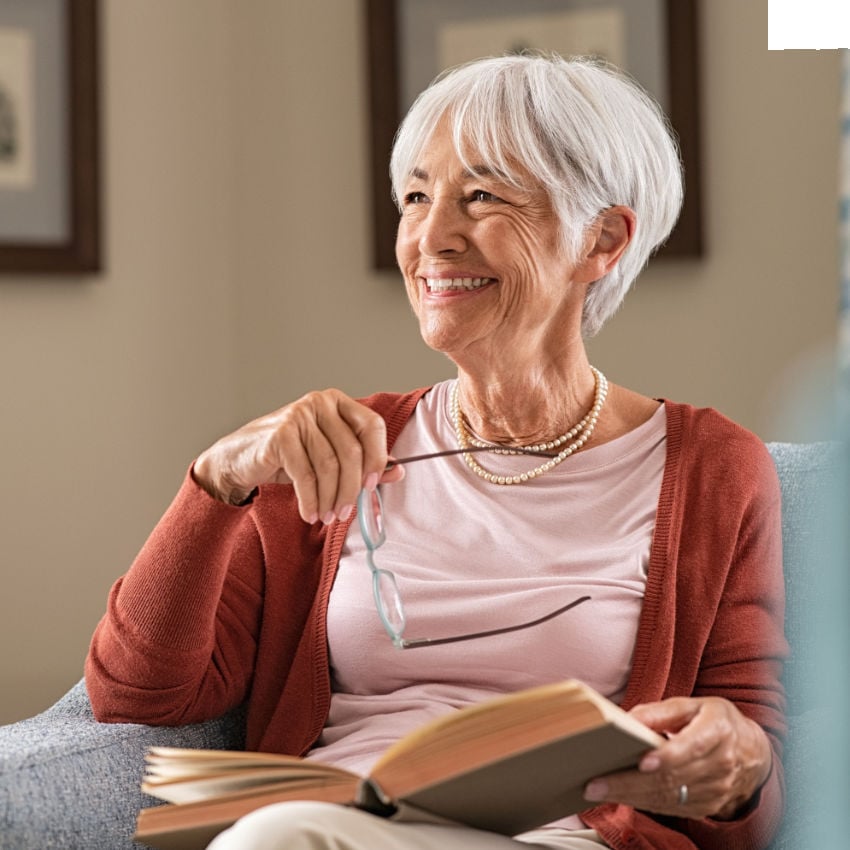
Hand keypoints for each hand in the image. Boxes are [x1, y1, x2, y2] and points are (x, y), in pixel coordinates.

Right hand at [192, 389, 402, 522]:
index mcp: (338, 403)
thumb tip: (398, 471)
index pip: (373, 425)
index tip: (373, 486)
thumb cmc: (289, 457)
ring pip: (329, 466)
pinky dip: (311, 499)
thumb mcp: (329, 458)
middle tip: (346, 513)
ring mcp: (298, 415)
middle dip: (352, 488)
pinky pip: (306, 475)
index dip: (378, 457)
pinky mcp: (280, 435)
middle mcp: (319, 403)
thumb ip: (364, 462)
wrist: (239, 459)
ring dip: (331, 498)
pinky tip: (310, 513)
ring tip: (327, 517)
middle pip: (352, 451)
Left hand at [584, 697, 771, 818]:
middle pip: (671, 777)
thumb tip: (628, 719)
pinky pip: (670, 807)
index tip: (641, 761)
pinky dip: (642, 803)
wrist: (751, 752)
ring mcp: (715, 790)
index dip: (667, 756)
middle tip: (596, 783)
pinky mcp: (706, 806)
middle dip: (630, 782)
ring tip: (598, 790)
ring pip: (667, 796)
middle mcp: (720, 765)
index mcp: (718, 731)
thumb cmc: (714, 721)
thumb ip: (660, 711)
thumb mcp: (693, 705)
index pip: (691, 747)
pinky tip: (619, 797)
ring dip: (630, 796)